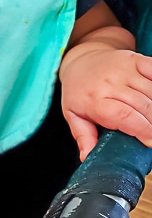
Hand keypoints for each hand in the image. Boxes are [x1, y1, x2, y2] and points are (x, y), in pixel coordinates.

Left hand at [60, 43, 151, 160]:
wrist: (80, 61)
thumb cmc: (78, 91)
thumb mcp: (73, 115)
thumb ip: (83, 136)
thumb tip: (88, 157)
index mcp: (93, 99)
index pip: (123, 115)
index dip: (141, 129)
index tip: (150, 142)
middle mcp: (109, 82)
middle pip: (142, 105)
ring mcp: (124, 69)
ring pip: (151, 90)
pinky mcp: (135, 59)